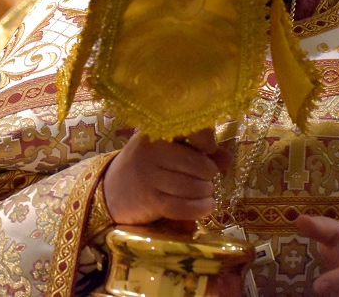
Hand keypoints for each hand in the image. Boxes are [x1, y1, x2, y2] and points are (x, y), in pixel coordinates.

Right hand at [103, 128, 231, 225]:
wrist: (110, 189)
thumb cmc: (147, 165)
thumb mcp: (168, 150)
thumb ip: (198, 152)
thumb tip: (228, 158)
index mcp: (159, 129)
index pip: (194, 130)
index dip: (208, 142)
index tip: (209, 151)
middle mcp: (152, 149)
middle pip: (197, 164)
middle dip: (209, 175)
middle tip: (208, 178)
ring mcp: (149, 175)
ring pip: (191, 187)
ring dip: (206, 193)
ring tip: (207, 193)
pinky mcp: (149, 200)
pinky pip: (182, 207)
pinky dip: (198, 209)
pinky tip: (206, 207)